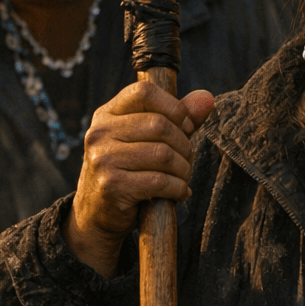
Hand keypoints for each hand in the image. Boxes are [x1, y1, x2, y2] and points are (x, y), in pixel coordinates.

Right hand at [63, 82, 214, 277]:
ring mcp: (103, 159)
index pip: (144, 92)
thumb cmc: (128, 170)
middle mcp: (100, 133)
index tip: (186, 126)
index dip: (174, 106)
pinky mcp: (111, 185)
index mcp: (107, 114)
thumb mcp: (146, 138)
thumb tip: (207, 98)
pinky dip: (178, 188)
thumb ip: (176, 117)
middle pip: (159, 125)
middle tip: (186, 159)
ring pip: (163, 154)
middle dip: (184, 144)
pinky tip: (179, 192)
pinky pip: (159, 181)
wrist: (97, 214)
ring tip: (183, 177)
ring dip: (183, 168)